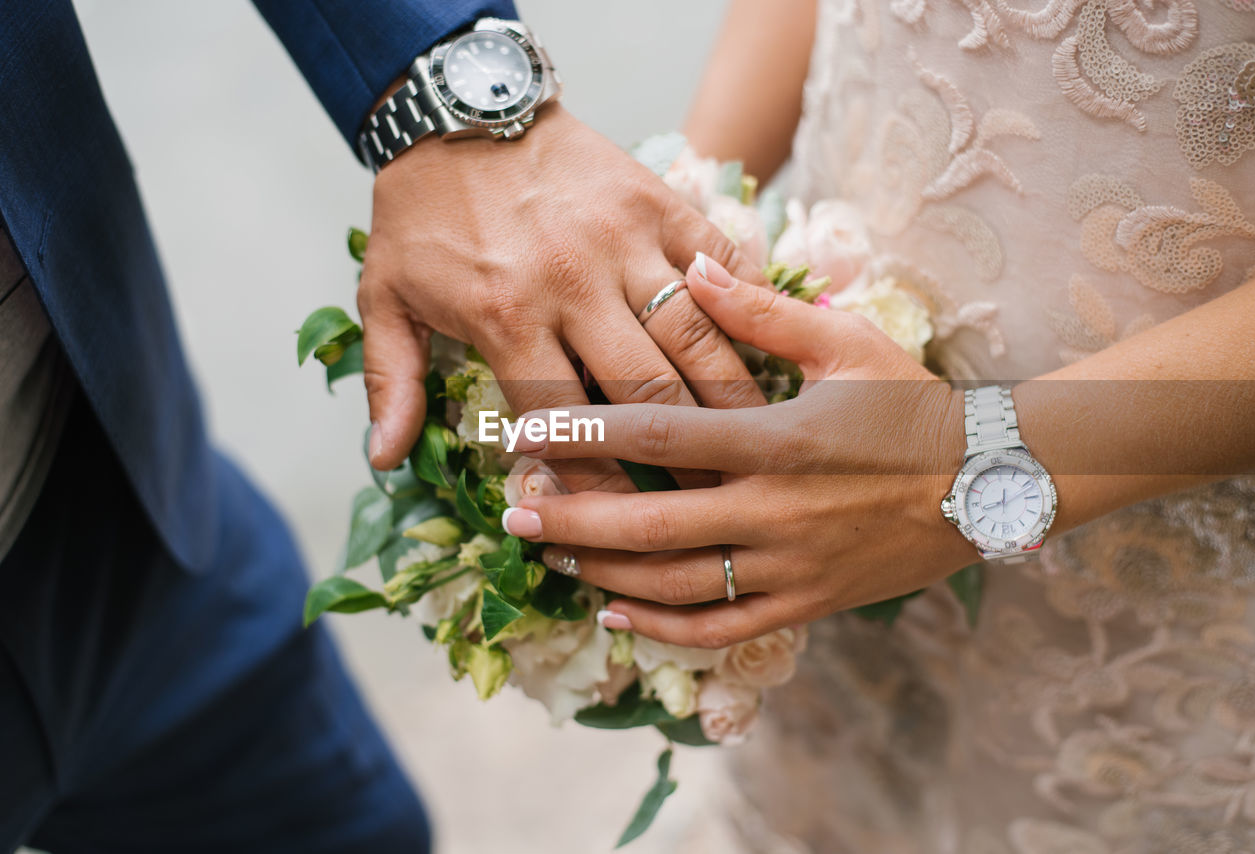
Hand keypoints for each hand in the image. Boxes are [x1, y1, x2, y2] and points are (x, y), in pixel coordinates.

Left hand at [357, 105, 765, 490]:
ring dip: (731, 396)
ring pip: (696, 335)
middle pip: (648, 392)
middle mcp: (573, 283)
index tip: (626, 525)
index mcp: (507, 316)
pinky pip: (719, 258)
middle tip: (715, 501)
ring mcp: (624, 240)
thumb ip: (391, 380)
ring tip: (756, 443)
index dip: (599, 486)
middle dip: (687, 458)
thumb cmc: (422, 213)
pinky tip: (773, 348)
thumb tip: (381, 460)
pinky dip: (749, 305)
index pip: (566, 426)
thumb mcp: (384, 295)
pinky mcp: (657, 203)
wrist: (457, 108)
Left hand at [502, 256, 975, 646]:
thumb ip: (763, 310)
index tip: (527, 429)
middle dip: (573, 519)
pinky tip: (616, 614)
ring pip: (678, 585)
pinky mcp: (808, 604)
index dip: (587, 432)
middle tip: (513, 510)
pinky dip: (666, 628)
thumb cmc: (912, 406)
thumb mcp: (846, 344)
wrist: (993, 482)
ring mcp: (792, 568)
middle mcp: (778, 511)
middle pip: (651, 524)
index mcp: (780, 440)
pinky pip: (725, 629)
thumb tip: (695, 269)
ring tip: (550, 555)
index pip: (661, 434)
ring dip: (605, 573)